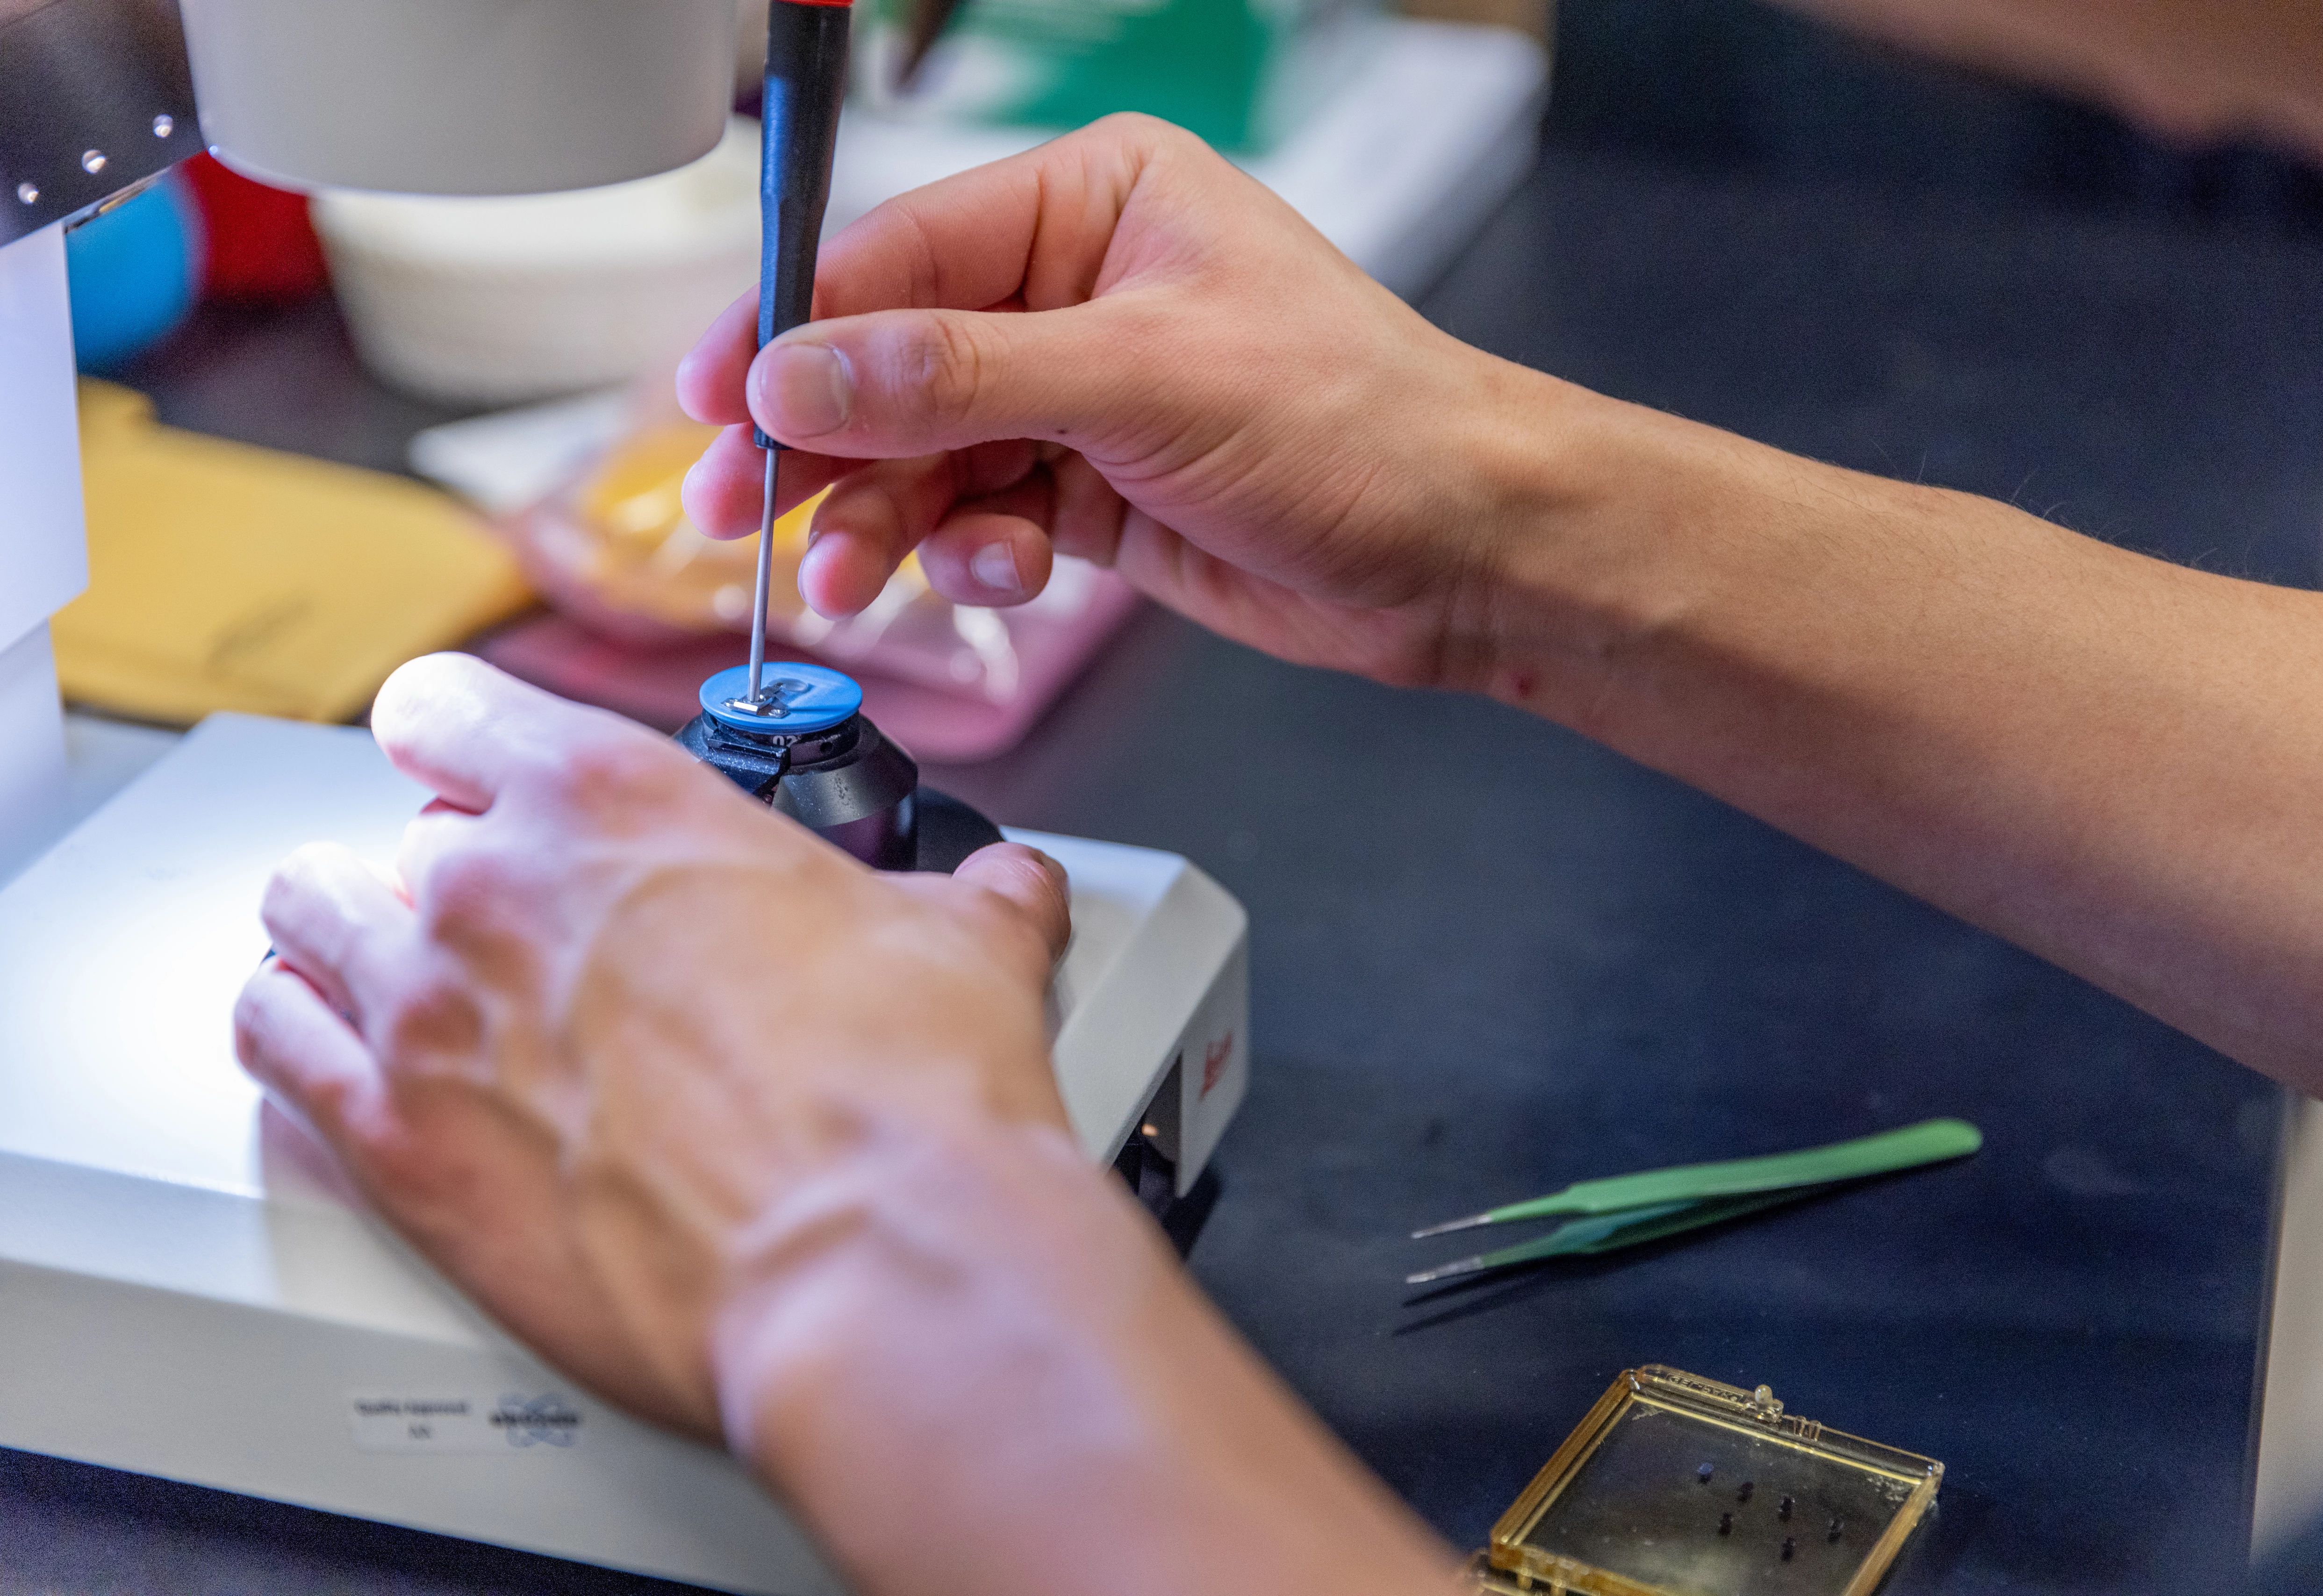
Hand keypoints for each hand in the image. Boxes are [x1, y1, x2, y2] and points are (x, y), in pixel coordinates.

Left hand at [231, 653, 1071, 1435]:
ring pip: (301, 918)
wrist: (874, 1268)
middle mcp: (494, 887)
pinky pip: (272, 1046)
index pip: (450, 708)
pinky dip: (294, 1034)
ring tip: (390, 976)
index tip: (477, 772)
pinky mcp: (393, 1149)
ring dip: (343, 936)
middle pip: (392, 831)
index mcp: (616, 800)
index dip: (462, 738)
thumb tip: (1007, 889)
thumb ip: (966, 895)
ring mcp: (425, 1016)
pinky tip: (335, 1052)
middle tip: (507, 930)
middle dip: (444, 871)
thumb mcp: (965, 945)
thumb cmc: (907, 1102)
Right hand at [678, 114, 1599, 688]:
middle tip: (740, 512)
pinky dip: (963, 551)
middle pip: (892, 360)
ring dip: (881, 517)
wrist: (1462, 551)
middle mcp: (1078, 290)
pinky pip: (980, 515)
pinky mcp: (1093, 490)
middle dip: (820, 442)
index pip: (899, 255)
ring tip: (848, 578)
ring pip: (925, 450)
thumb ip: (960, 378)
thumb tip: (802, 372)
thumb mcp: (1143, 382)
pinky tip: (988, 575)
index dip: (791, 329)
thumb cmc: (1359, 427)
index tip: (712, 401)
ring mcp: (1083, 395)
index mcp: (1095, 204)